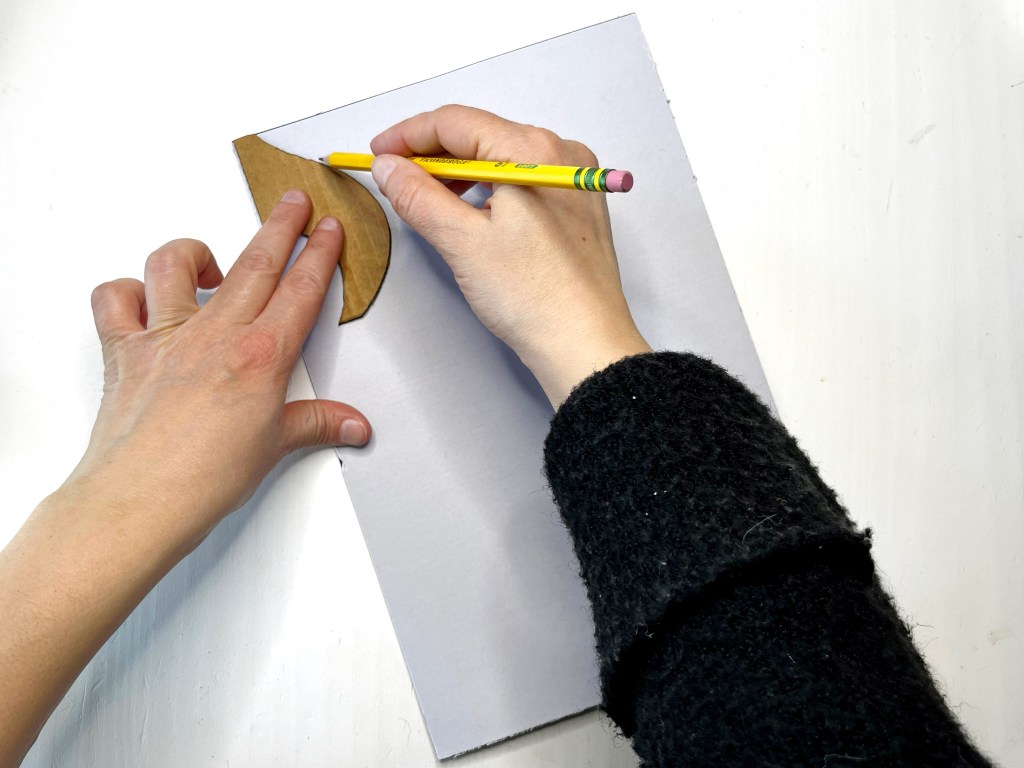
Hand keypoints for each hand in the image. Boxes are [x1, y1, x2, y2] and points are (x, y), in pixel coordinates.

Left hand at [76, 190, 370, 544]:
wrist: (141, 500)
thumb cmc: (203, 478)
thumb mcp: (274, 446)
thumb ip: (317, 424)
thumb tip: (353, 425)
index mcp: (259, 356)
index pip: (301, 290)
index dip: (320, 253)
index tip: (328, 230)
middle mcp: (213, 335)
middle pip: (256, 261)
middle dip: (280, 224)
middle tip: (294, 200)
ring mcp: (165, 336)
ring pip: (177, 264)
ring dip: (197, 251)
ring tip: (212, 258)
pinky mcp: (124, 349)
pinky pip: (115, 298)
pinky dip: (126, 290)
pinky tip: (144, 297)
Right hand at [370, 105, 650, 405]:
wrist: (585, 345)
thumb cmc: (536, 298)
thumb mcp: (462, 242)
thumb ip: (418, 196)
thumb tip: (389, 167)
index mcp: (534, 152)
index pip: (456, 122)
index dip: (408, 135)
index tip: (378, 154)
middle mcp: (560, 155)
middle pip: (479, 136)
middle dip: (431, 155)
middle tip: (393, 177)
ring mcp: (571, 182)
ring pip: (500, 160)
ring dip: (457, 174)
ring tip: (424, 199)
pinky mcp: (574, 209)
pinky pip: (520, 182)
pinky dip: (487, 191)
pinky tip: (467, 213)